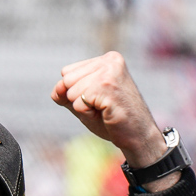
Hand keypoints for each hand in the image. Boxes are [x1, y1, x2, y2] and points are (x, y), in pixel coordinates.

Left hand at [52, 52, 169, 174]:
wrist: (138, 136)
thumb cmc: (111, 119)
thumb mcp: (82, 103)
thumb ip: (64, 93)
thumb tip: (57, 88)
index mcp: (106, 59)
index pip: (67, 73)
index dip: (76, 93)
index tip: (99, 99)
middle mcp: (110, 60)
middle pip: (66, 80)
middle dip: (78, 100)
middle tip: (102, 106)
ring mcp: (110, 72)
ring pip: (71, 92)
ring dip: (84, 108)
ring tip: (105, 110)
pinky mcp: (108, 87)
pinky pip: (78, 103)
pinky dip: (87, 114)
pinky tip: (106, 113)